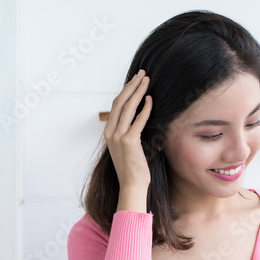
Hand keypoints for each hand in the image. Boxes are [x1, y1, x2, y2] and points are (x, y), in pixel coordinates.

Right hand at [103, 69, 152, 190]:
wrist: (132, 185)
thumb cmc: (133, 168)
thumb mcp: (128, 147)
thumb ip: (129, 132)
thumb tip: (139, 117)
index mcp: (109, 133)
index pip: (116, 106)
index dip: (126, 91)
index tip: (135, 80)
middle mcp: (111, 133)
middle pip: (120, 102)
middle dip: (131, 85)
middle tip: (142, 74)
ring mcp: (118, 137)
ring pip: (127, 108)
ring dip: (138, 92)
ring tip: (147, 80)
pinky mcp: (129, 142)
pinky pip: (138, 120)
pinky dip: (145, 109)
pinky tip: (151, 100)